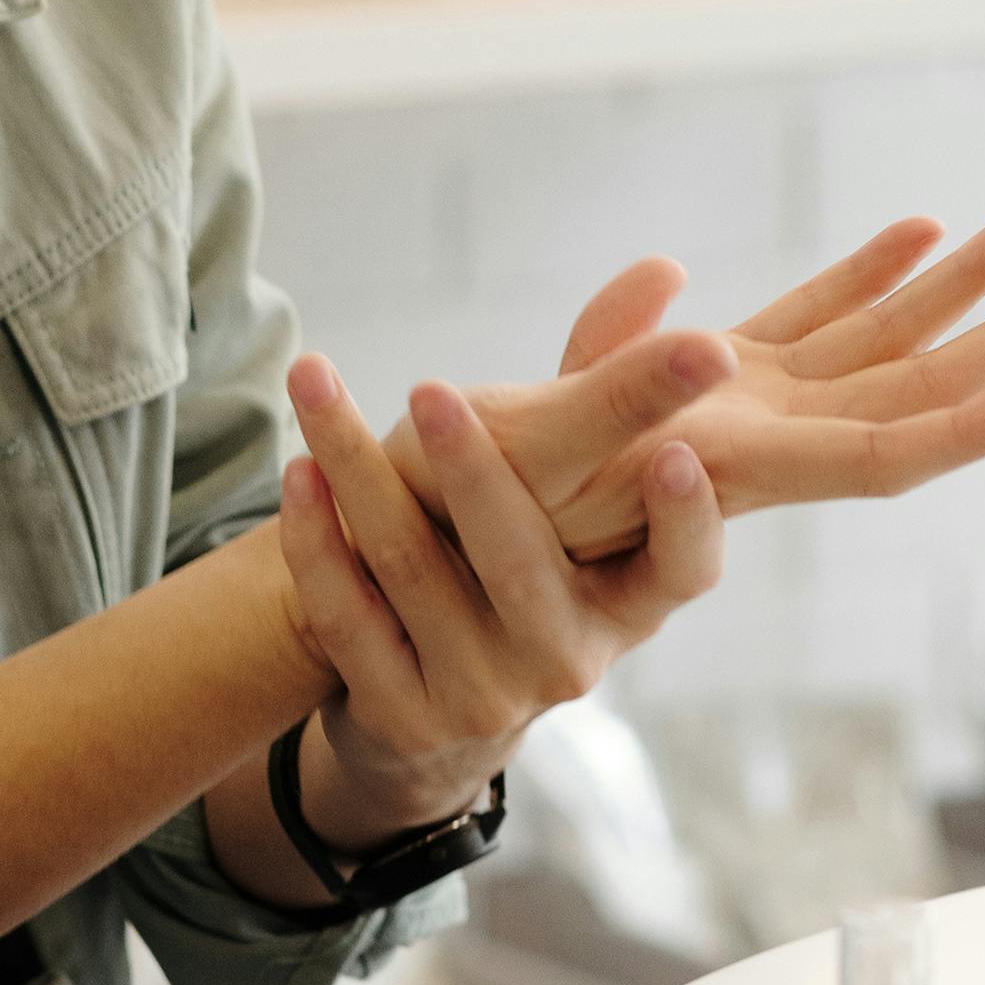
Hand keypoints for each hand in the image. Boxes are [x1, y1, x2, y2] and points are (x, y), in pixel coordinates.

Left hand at [268, 353, 722, 845]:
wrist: (435, 714)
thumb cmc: (517, 561)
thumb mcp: (572, 499)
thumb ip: (604, 388)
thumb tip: (663, 270)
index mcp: (629, 602)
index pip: (681, 571)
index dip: (686, 519)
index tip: (675, 451)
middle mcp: (566, 658)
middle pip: (520, 564)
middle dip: (474, 475)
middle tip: (430, 395)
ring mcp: (481, 696)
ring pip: (412, 574)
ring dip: (358, 472)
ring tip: (316, 385)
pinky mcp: (400, 715)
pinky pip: (348, 619)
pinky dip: (316, 544)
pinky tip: (298, 471)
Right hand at [422, 209, 984, 560]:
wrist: (442, 524)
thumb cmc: (476, 503)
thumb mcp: (536, 450)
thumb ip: (609, 388)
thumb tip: (695, 328)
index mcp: (740, 468)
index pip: (884, 451)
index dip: (968, 424)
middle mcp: (765, 441)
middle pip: (918, 386)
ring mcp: (750, 406)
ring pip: (880, 342)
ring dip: (963, 286)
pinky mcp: (719, 379)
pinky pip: (813, 321)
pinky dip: (865, 277)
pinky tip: (917, 233)